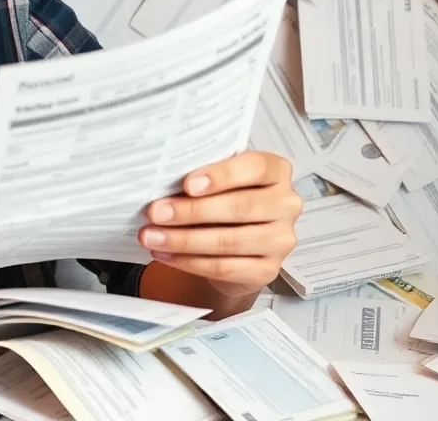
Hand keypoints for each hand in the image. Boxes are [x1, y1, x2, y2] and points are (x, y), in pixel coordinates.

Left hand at [139, 151, 302, 298]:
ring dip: (183, 240)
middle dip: (190, 211)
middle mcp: (286, 204)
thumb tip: (161, 182)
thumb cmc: (224, 200)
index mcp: (276, 172)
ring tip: (152, 236)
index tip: (187, 184)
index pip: (255, 168)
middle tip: (155, 212)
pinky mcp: (268, 270)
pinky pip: (225, 268)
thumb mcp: (217, 182)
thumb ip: (201, 177)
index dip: (221, 176)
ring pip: (228, 241)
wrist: (236, 246)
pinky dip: (189, 262)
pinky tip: (166, 255)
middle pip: (238, 207)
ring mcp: (280, 240)